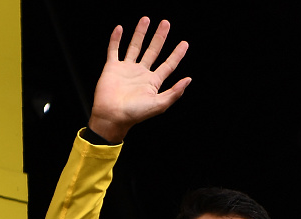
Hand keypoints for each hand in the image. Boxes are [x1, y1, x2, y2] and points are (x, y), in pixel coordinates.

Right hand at [88, 17, 190, 142]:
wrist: (112, 116)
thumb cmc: (135, 114)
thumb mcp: (159, 104)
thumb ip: (174, 92)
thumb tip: (188, 80)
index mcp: (153, 82)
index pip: (168, 65)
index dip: (177, 54)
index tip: (184, 43)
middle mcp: (141, 73)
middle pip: (153, 51)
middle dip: (159, 37)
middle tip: (166, 23)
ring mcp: (126, 69)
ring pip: (135, 47)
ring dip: (140, 33)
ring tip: (146, 20)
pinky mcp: (112, 68)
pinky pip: (114, 50)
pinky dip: (116, 40)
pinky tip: (120, 29)